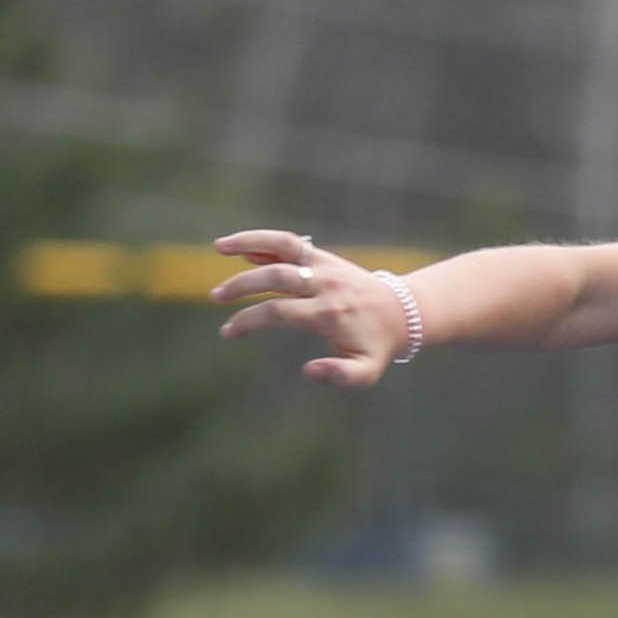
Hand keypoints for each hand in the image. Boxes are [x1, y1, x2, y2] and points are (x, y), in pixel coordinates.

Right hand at [210, 229, 424, 387]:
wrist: (401, 313)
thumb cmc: (375, 347)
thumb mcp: (365, 372)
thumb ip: (340, 376)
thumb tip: (308, 371)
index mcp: (328, 313)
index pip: (278, 311)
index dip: (249, 320)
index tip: (229, 331)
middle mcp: (324, 285)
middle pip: (275, 276)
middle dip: (241, 285)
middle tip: (216, 296)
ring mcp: (323, 266)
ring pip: (283, 246)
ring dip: (249, 243)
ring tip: (218, 246)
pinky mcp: (323, 257)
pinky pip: (291, 243)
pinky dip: (265, 241)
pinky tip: (239, 248)